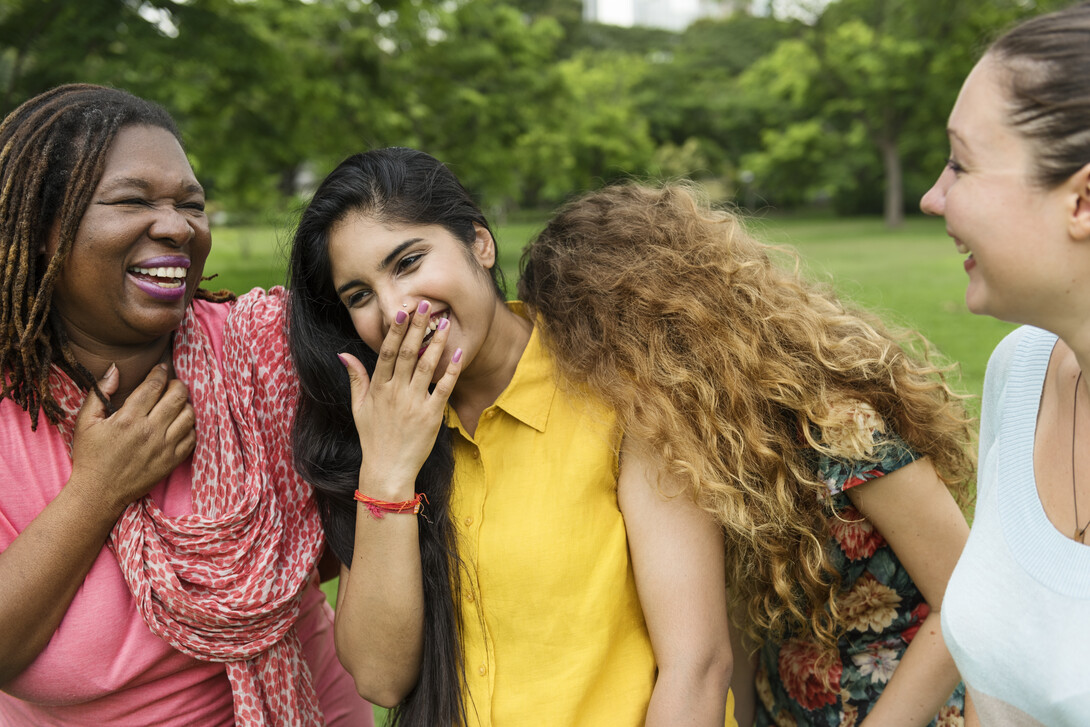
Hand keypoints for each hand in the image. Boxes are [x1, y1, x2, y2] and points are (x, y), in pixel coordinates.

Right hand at [68, 363, 196, 516]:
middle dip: (177, 384)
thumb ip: (100, 392)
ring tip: (176, 403)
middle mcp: (150, 430)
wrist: (99, 492)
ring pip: (189, 415)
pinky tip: (180, 424)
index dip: (160, 372)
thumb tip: (115, 369)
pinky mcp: (172, 461)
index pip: (154, 385)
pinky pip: (192, 437)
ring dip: (185, 404)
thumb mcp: (86, 422)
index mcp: (128, 418)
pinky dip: (190, 426)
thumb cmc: (90, 456)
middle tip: (172, 384)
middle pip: (177, 396)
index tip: (160, 368)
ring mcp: (164, 447)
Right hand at [340, 300, 461, 496]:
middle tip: (427, 304)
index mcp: (378, 388)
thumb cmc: (373, 438)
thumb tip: (344, 353)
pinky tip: (459, 352)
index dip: (396, 330)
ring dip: (437, 342)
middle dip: (418, 326)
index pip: (388, 352)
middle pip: (408, 353)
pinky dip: (452, 370)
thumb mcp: (358, 407)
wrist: (387, 470)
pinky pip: (443, 388)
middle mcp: (395, 392)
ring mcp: (414, 403)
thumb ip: (355, 378)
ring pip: (427, 366)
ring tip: (445, 322)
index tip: (403, 310)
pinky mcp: (431, 416)